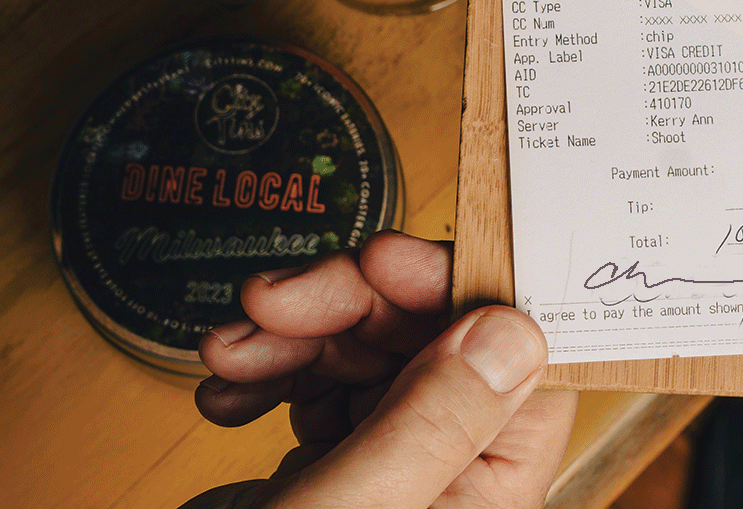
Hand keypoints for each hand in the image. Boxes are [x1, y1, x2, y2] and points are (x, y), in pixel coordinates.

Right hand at [179, 231, 575, 508]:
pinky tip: (224, 390)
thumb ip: (435, 423)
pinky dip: (271, 371)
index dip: (455, 291)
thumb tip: (515, 329)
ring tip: (231, 347)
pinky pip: (321, 389)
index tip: (384, 257)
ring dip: (297, 331)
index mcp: (486, 497)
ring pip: (373, 354)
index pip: (518, 361)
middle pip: (436, 341)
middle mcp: (449, 484)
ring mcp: (389, 478)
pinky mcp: (331, 476)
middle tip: (274, 295)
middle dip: (351, 303)